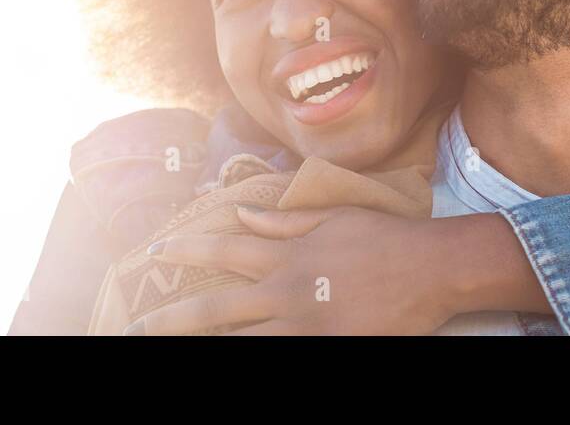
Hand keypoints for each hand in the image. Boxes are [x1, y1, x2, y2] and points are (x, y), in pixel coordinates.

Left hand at [125, 206, 464, 335]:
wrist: (431, 270)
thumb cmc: (385, 238)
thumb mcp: (332, 217)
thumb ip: (283, 220)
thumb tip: (240, 212)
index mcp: (287, 255)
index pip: (224, 248)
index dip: (186, 249)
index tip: (156, 250)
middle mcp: (287, 292)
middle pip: (216, 309)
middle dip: (172, 319)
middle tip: (138, 328)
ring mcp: (304, 327)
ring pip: (240, 342)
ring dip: (207, 345)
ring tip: (174, 347)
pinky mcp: (326, 348)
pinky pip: (278, 357)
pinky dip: (253, 356)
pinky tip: (235, 356)